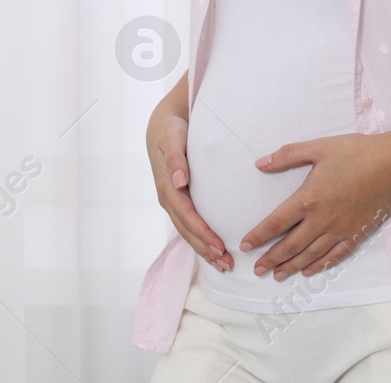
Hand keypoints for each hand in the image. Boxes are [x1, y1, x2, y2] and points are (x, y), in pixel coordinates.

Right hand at [147, 105, 232, 272]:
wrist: (163, 126)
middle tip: (227, 265)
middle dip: (206, 249)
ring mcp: (173, 202)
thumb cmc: (171, 131)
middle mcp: (169, 199)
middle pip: (187, 231)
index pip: (187, 217)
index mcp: (167, 188)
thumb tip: (180, 182)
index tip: (220, 247)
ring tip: (224, 265)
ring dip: (204, 250)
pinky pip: (189, 224)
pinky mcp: (180, 200)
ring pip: (188, 232)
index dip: (202, 234)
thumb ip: (176, 160)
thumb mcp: (173, 139)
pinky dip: (201, 239)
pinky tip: (214, 250)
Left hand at [241, 133, 390, 281]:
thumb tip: (260, 163)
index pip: (275, 223)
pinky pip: (335, 255)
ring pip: (310, 254)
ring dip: (292, 266)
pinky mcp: (356, 233)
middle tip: (257, 270)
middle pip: (290, 245)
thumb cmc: (355, 152)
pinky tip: (310, 270)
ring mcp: (340, 229)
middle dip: (271, 259)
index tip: (245, 246)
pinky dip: (320, 265)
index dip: (258, 236)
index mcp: (308, 199)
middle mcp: (321, 220)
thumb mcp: (318, 147)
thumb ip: (287, 156)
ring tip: (278, 275)